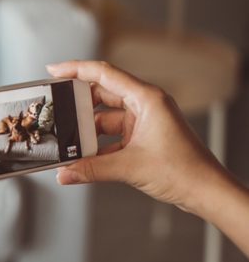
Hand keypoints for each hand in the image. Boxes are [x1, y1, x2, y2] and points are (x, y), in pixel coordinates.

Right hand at [47, 60, 226, 214]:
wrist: (207, 192)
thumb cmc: (185, 170)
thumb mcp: (130, 167)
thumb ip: (92, 169)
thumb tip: (64, 172)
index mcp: (147, 98)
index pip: (104, 73)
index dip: (76, 69)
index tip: (54, 70)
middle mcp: (145, 105)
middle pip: (102, 94)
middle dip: (77, 104)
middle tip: (55, 109)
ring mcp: (143, 121)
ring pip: (105, 118)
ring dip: (87, 130)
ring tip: (67, 140)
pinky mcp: (142, 138)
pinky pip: (111, 136)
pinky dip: (97, 145)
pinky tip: (83, 157)